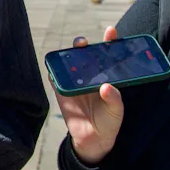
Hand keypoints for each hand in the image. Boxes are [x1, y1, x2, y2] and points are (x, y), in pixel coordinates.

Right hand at [52, 26, 124, 164]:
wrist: (91, 138)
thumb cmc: (108, 122)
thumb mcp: (116, 112)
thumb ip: (114, 99)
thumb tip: (106, 86)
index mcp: (106, 76)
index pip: (108, 55)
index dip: (109, 41)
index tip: (111, 31)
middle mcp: (89, 75)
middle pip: (85, 54)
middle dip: (83, 44)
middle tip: (84, 43)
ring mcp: (74, 81)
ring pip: (68, 61)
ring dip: (68, 54)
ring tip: (72, 52)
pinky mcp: (60, 89)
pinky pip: (53, 76)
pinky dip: (52, 70)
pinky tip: (54, 66)